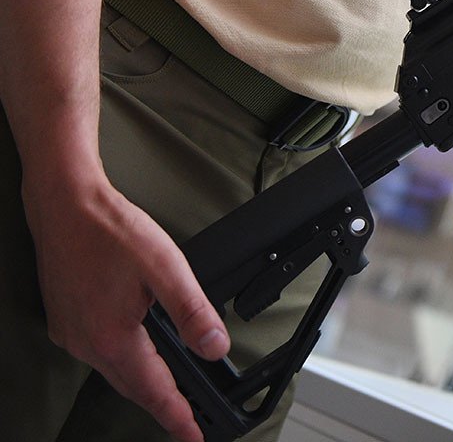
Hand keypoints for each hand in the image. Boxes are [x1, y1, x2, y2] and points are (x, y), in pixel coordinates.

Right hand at [23, 174, 228, 441]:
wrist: (66, 205)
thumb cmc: (111, 231)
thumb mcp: (165, 268)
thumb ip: (193, 312)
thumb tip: (215, 347)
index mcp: (113, 338)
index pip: (154, 391)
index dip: (177, 416)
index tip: (194, 437)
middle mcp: (87, 344)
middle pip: (133, 388)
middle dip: (163, 406)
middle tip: (188, 422)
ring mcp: (73, 334)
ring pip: (115, 372)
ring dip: (143, 385)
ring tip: (170, 394)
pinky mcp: (67, 321)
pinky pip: (99, 355)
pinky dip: (123, 363)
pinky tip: (137, 355)